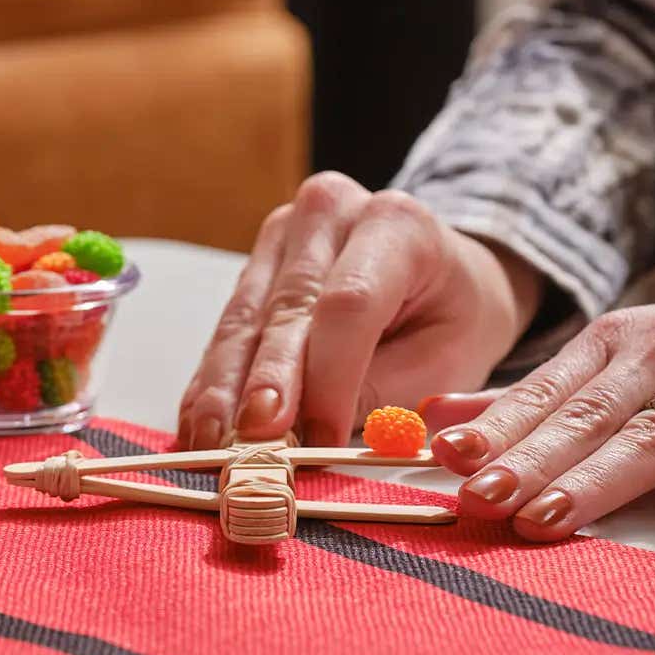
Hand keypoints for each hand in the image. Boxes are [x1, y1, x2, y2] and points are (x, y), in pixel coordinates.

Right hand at [178, 172, 543, 449]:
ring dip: (226, 386)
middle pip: (288, 307)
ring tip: (211, 442)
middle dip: (265, 382)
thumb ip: (381, 389)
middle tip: (250, 440)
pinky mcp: (255, 264)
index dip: (329, 375)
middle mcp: (329, 213)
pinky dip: (216, 379)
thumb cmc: (453, 317)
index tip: (320, 438)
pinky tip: (200, 421)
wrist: (445, 275)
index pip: (350, 302)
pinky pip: (230, 327)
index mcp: (398, 223)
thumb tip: (311, 433)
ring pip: (246, 318)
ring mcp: (283, 234)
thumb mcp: (447, 357)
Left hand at [430, 274, 654, 546]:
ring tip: (546, 520)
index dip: (497, 426)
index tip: (448, 460)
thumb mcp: (632, 356)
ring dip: (598, 480)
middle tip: (480, 498)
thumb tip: (441, 416)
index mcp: (620, 340)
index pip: (548, 391)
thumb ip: (543, 393)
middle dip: (530, 458)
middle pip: (589, 414)